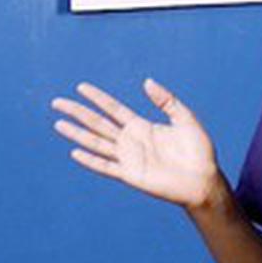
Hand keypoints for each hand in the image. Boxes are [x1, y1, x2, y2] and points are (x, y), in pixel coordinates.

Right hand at [51, 79, 222, 208]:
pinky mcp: (131, 174)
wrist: (204, 180)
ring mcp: (129, 158)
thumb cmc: (198, 152)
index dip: (97, 98)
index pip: (113, 109)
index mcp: (142, 126)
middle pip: (98, 123)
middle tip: (57, 102)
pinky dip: (91, 160)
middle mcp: (131, 141)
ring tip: (58, 124)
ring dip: (77, 134)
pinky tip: (75, 152)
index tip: (80, 87)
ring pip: (96, 143)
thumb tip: (147, 82)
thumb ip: (167, 100)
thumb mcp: (185, 119)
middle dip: (78, 112)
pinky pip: (107, 166)